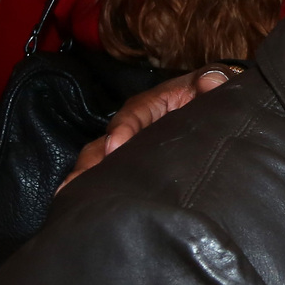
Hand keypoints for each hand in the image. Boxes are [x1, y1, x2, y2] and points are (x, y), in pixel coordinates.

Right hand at [59, 65, 234, 188]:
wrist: (210, 104)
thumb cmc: (207, 90)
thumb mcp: (212, 81)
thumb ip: (213, 80)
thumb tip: (210, 82)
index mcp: (150, 103)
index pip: (132, 114)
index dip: (123, 128)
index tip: (116, 143)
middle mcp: (132, 125)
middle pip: (106, 143)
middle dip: (91, 162)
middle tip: (78, 182)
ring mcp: (129, 146)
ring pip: (101, 162)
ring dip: (86, 179)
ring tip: (71, 198)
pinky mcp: (132, 164)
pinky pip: (110, 175)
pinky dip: (96, 189)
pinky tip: (82, 205)